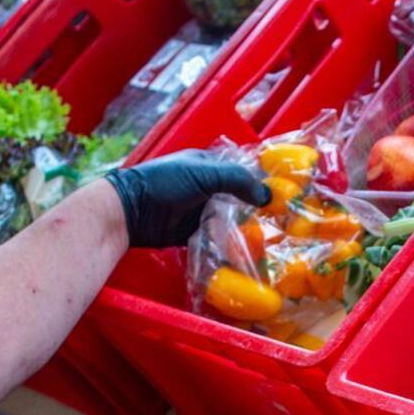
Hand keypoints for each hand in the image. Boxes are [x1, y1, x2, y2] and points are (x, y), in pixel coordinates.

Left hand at [104, 152, 268, 248]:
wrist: (131, 211)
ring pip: (228, 219)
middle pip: (237, 198)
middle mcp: (206, 186)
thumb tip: (267, 195)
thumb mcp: (204, 173)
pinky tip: (243, 251)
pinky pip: (215, 238)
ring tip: (265, 241)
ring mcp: (198, 210)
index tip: (282, 197)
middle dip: (255, 210)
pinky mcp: (192, 232)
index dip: (260, 182)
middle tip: (279, 223)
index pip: (241, 170)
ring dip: (242, 229)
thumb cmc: (165, 183)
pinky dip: (227, 244)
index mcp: (208, 164)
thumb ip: (238, 180)